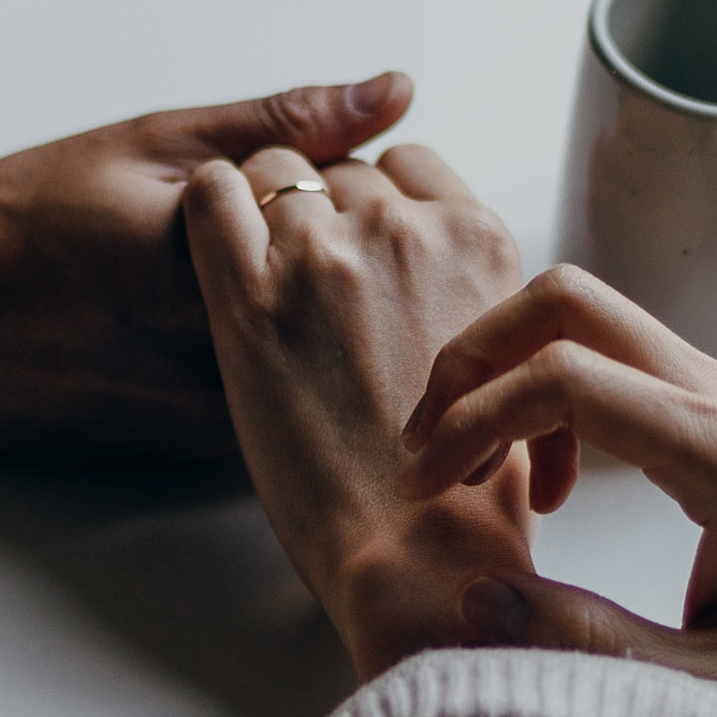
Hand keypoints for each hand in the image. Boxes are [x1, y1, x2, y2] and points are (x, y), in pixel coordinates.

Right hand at [0, 74, 413, 457]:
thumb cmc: (24, 220)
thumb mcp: (153, 143)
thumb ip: (282, 123)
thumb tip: (394, 91)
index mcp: (221, 267)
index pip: (360, 225)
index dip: (346, 191)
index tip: (299, 174)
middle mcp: (228, 358)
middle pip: (355, 302)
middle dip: (343, 257)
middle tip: (277, 220)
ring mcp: (218, 417)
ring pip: (323, 358)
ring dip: (318, 317)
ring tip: (228, 277)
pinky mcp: (203, 452)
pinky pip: (282, 397)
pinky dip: (280, 361)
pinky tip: (206, 325)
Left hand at [182, 145, 531, 679]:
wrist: (417, 552)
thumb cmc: (467, 484)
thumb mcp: (507, 358)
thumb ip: (473, 293)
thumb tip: (442, 278)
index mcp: (478, 240)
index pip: (409, 164)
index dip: (375, 200)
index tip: (359, 247)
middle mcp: (406, 230)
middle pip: (341, 170)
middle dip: (320, 212)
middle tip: (306, 285)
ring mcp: (326, 254)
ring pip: (275, 170)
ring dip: (263, 211)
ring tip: (261, 280)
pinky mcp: (249, 294)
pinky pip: (211, 192)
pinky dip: (209, 206)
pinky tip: (213, 252)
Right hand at [399, 266, 716, 716]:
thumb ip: (592, 646)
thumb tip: (475, 601)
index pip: (566, 376)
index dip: (473, 419)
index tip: (429, 488)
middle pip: (569, 300)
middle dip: (474, 358)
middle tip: (430, 452)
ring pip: (588, 317)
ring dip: (509, 373)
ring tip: (475, 473)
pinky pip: (615, 360)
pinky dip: (552, 395)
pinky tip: (550, 487)